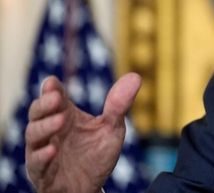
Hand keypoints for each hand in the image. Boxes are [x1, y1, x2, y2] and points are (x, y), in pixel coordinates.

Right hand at [24, 73, 141, 192]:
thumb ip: (119, 105)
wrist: (89, 186)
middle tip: (55, 98)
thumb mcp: (112, 128)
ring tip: (60, 120)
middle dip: (44, 104)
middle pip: (38, 112)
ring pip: (33, 135)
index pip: (54, 97)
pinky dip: (42, 155)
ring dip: (45, 126)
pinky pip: (35, 163)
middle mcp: (50, 130)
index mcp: (66, 115)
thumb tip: (135, 76)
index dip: (51, 89)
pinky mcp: (41, 171)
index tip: (52, 82)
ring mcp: (42, 150)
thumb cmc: (97, 155)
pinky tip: (53, 150)